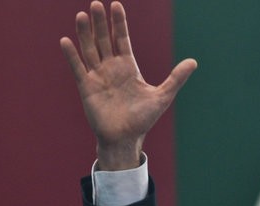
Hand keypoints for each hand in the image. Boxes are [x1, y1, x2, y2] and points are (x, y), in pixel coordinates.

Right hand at [60, 1, 196, 169]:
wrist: (125, 138)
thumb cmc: (143, 119)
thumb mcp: (162, 97)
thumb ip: (176, 78)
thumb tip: (193, 62)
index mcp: (128, 67)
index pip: (121, 39)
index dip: (119, 23)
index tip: (116, 5)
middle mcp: (111, 68)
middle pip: (104, 40)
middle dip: (101, 23)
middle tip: (97, 4)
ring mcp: (98, 76)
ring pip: (90, 50)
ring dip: (85, 33)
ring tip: (83, 15)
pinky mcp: (87, 88)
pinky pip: (78, 68)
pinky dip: (72, 55)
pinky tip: (66, 41)